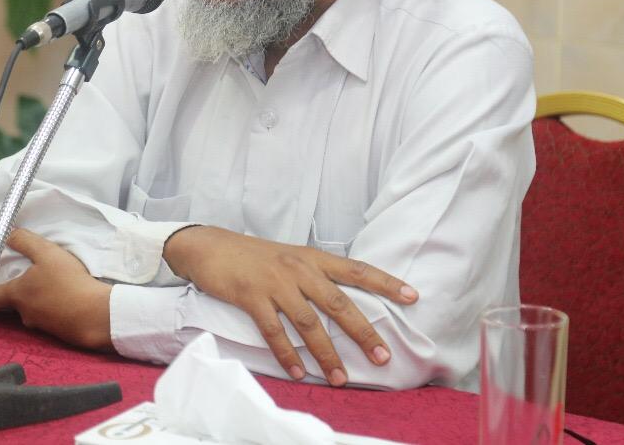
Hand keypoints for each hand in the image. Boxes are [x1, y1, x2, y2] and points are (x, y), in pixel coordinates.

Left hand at [0, 228, 112, 350]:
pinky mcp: (57, 331)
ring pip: (30, 310)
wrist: (95, 315)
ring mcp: (41, 325)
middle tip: (10, 289)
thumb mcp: (47, 254)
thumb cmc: (68, 283)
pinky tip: (62, 298)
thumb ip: (26, 242)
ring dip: (34, 300)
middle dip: (8, 296)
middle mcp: (24, 313)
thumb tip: (8, 234)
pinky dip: (50, 306)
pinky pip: (47, 316)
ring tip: (47, 287)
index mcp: (17, 295)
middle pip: (10, 304)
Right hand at [163, 225, 417, 385]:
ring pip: (309, 323)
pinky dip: (288, 355)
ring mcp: (275, 283)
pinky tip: (299, 373)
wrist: (210, 246)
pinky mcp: (251, 296)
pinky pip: (274, 331)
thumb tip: (342, 301)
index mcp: (312, 258)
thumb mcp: (290, 258)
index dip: (385, 282)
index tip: (412, 296)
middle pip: (338, 302)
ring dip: (327, 354)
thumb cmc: (253, 256)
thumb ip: (315, 275)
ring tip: (341, 378)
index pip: (356, 270)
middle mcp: (298, 269)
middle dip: (363, 331)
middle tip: (382, 356)